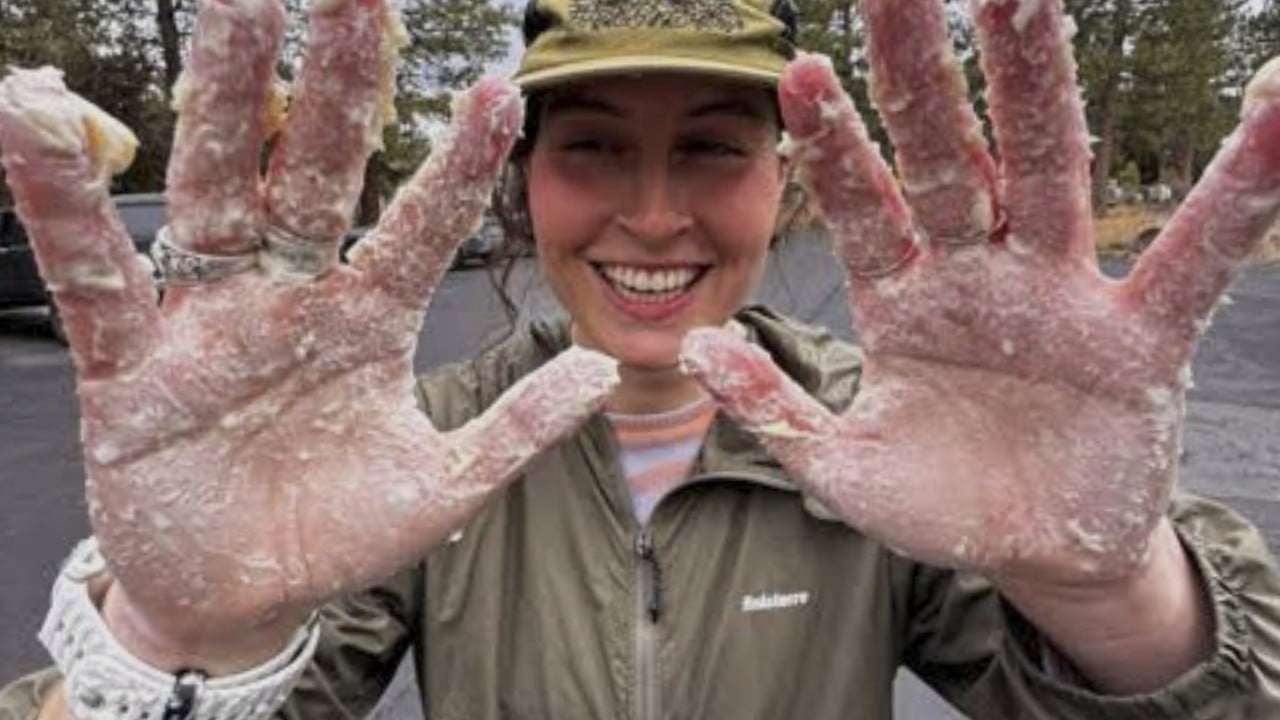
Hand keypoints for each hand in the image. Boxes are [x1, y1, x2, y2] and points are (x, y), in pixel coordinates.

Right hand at [0, 0, 615, 652]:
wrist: (242, 597)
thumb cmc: (338, 533)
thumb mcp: (441, 487)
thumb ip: (516, 431)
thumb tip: (602, 371)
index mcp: (367, 318)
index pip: (418, 223)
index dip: (458, 163)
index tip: (504, 91)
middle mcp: (289, 295)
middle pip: (312, 170)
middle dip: (334, 83)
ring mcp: (208, 319)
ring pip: (214, 190)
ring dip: (221, 98)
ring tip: (235, 3)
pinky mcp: (131, 365)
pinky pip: (96, 277)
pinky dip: (63, 206)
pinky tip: (34, 120)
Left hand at [682, 0, 1279, 586]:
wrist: (1035, 557)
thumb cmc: (939, 505)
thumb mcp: (844, 470)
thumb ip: (777, 411)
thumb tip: (700, 349)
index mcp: (903, 301)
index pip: (862, 205)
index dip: (834, 145)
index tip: (797, 71)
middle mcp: (978, 276)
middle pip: (949, 154)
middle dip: (924, 73)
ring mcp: (1059, 297)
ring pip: (1047, 170)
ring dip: (1038, 84)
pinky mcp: (1140, 340)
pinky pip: (1195, 257)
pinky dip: (1241, 188)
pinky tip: (1278, 104)